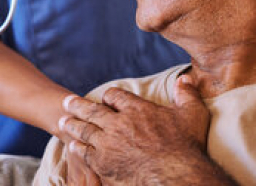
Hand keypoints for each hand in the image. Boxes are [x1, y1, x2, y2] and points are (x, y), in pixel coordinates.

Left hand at [59, 76, 215, 184]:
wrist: (175, 176)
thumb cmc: (186, 147)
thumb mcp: (193, 115)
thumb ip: (187, 95)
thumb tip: (186, 78)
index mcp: (137, 109)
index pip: (115, 96)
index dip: (109, 96)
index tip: (106, 97)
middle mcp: (118, 123)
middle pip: (93, 110)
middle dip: (79, 105)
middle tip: (67, 102)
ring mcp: (108, 143)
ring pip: (85, 130)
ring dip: (73, 124)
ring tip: (63, 121)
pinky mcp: (103, 163)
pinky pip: (85, 152)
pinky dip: (78, 147)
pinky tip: (72, 146)